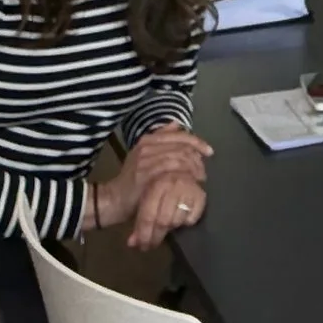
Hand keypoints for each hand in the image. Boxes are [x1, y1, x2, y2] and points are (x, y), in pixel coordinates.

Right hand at [91, 125, 212, 247]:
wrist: (113, 199)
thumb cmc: (132, 180)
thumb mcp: (143, 155)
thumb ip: (160, 139)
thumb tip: (176, 123)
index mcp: (148, 139)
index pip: (179, 134)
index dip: (197, 142)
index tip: (209, 151)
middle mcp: (147, 146)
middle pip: (182, 146)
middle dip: (197, 158)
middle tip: (203, 171)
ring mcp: (147, 161)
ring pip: (179, 158)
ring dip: (193, 168)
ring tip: (199, 179)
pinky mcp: (147, 176)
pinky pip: (172, 172)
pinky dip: (185, 176)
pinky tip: (190, 183)